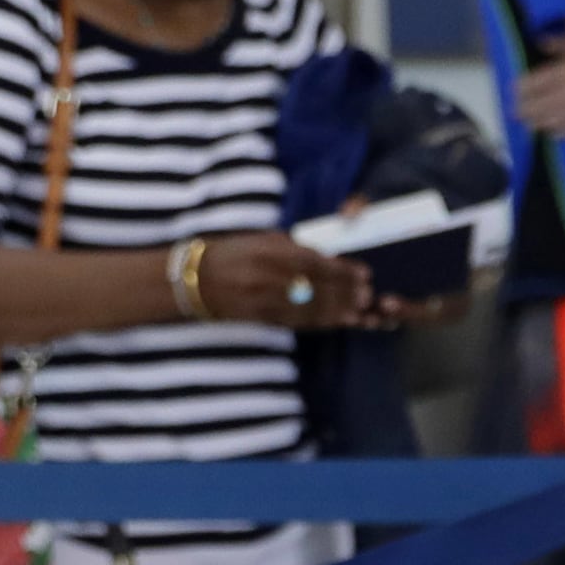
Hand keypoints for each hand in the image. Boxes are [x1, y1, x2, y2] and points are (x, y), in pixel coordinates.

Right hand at [196, 232, 376, 328]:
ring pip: (308, 309)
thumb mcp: (261, 240)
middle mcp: (267, 278)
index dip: (340, 270)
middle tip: (368, 296)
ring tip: (360, 313)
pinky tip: (337, 323)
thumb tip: (326, 255)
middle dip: (344, 293)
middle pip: (314, 287)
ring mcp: (264, 301)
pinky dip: (320, 323)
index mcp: (268, 253)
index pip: (312, 263)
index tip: (363, 273)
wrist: (195, 280)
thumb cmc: (233, 253)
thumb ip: (292, 248)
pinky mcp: (262, 318)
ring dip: (337, 312)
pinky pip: (296, 322)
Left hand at [514, 52, 564, 138]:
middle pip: (546, 102)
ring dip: (542, 122)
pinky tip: (554, 134)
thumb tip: (541, 42)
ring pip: (560, 117)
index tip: (514, 90)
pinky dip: (564, 132)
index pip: (541, 81)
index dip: (525, 87)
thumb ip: (562, 44)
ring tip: (529, 126)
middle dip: (528, 109)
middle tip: (514, 113)